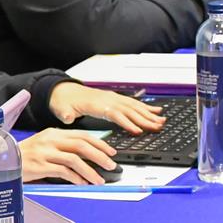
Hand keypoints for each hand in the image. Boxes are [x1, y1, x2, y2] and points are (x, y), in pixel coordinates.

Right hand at [19, 129, 119, 184]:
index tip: (110, 152)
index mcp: (52, 133)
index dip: (99, 143)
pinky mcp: (40, 165)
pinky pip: (63, 171)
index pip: (82, 135)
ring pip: (75, 159)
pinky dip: (76, 178)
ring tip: (99, 180)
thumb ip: (61, 147)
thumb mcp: (44, 146)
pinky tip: (82, 183)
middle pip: (81, 145)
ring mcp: (44, 153)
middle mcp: (50, 140)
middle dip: (99, 156)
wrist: (2, 162)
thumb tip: (85, 157)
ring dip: (90, 170)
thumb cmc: (24, 157)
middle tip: (110, 165)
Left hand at [47, 83, 164, 133]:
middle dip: (144, 119)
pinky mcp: (115, 99)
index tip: (138, 131)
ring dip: (149, 114)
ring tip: (161, 121)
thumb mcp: (61, 109)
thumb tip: (68, 117)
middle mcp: (107, 99)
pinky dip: (146, 107)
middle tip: (157, 127)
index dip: (127, 122)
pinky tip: (157, 111)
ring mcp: (112, 98)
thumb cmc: (63, 102)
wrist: (63, 91)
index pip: (115, 113)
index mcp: (96, 104)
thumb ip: (66, 114)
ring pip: (134, 106)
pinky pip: (133, 103)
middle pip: (129, 110)